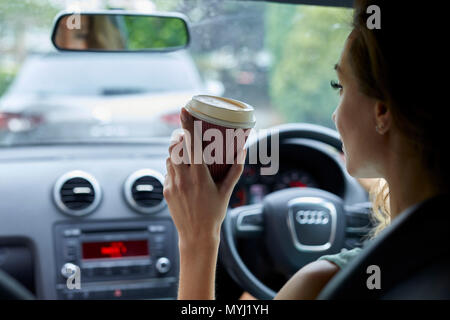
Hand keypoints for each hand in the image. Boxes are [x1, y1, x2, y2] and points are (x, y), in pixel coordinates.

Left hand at [163, 108, 245, 247]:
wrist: (196, 236)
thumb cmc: (214, 214)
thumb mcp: (227, 191)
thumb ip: (235, 170)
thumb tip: (242, 151)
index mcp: (199, 175)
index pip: (191, 143)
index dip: (187, 124)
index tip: (184, 109)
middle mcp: (183, 178)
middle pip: (175, 146)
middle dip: (180, 136)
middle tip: (187, 134)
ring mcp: (172, 184)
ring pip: (169, 157)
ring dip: (176, 152)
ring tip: (187, 156)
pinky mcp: (165, 190)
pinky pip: (167, 171)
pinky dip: (174, 167)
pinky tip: (184, 174)